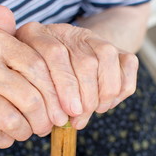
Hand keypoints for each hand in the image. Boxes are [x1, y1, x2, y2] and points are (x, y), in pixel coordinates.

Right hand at [0, 6, 67, 148]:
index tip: (65, 110)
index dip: (58, 93)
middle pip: (31, 98)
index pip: (40, 68)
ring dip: (25, 132)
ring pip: (13, 120)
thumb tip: (1, 9)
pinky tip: (5, 136)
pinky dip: (5, 140)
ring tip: (27, 131)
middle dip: (45, 119)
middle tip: (48, 126)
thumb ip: (7, 32)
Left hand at [16, 22, 138, 129]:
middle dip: (86, 97)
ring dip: (104, 92)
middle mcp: (64, 31)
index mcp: (36, 34)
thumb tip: (54, 124)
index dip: (64, 86)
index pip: (54, 53)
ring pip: (107, 57)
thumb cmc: (38, 78)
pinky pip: (128, 63)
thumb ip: (36, 94)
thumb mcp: (27, 82)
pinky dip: (121, 87)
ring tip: (95, 110)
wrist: (62, 55)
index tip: (66, 115)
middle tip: (78, 119)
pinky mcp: (114, 46)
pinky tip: (106, 102)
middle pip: (85, 60)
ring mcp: (91, 36)